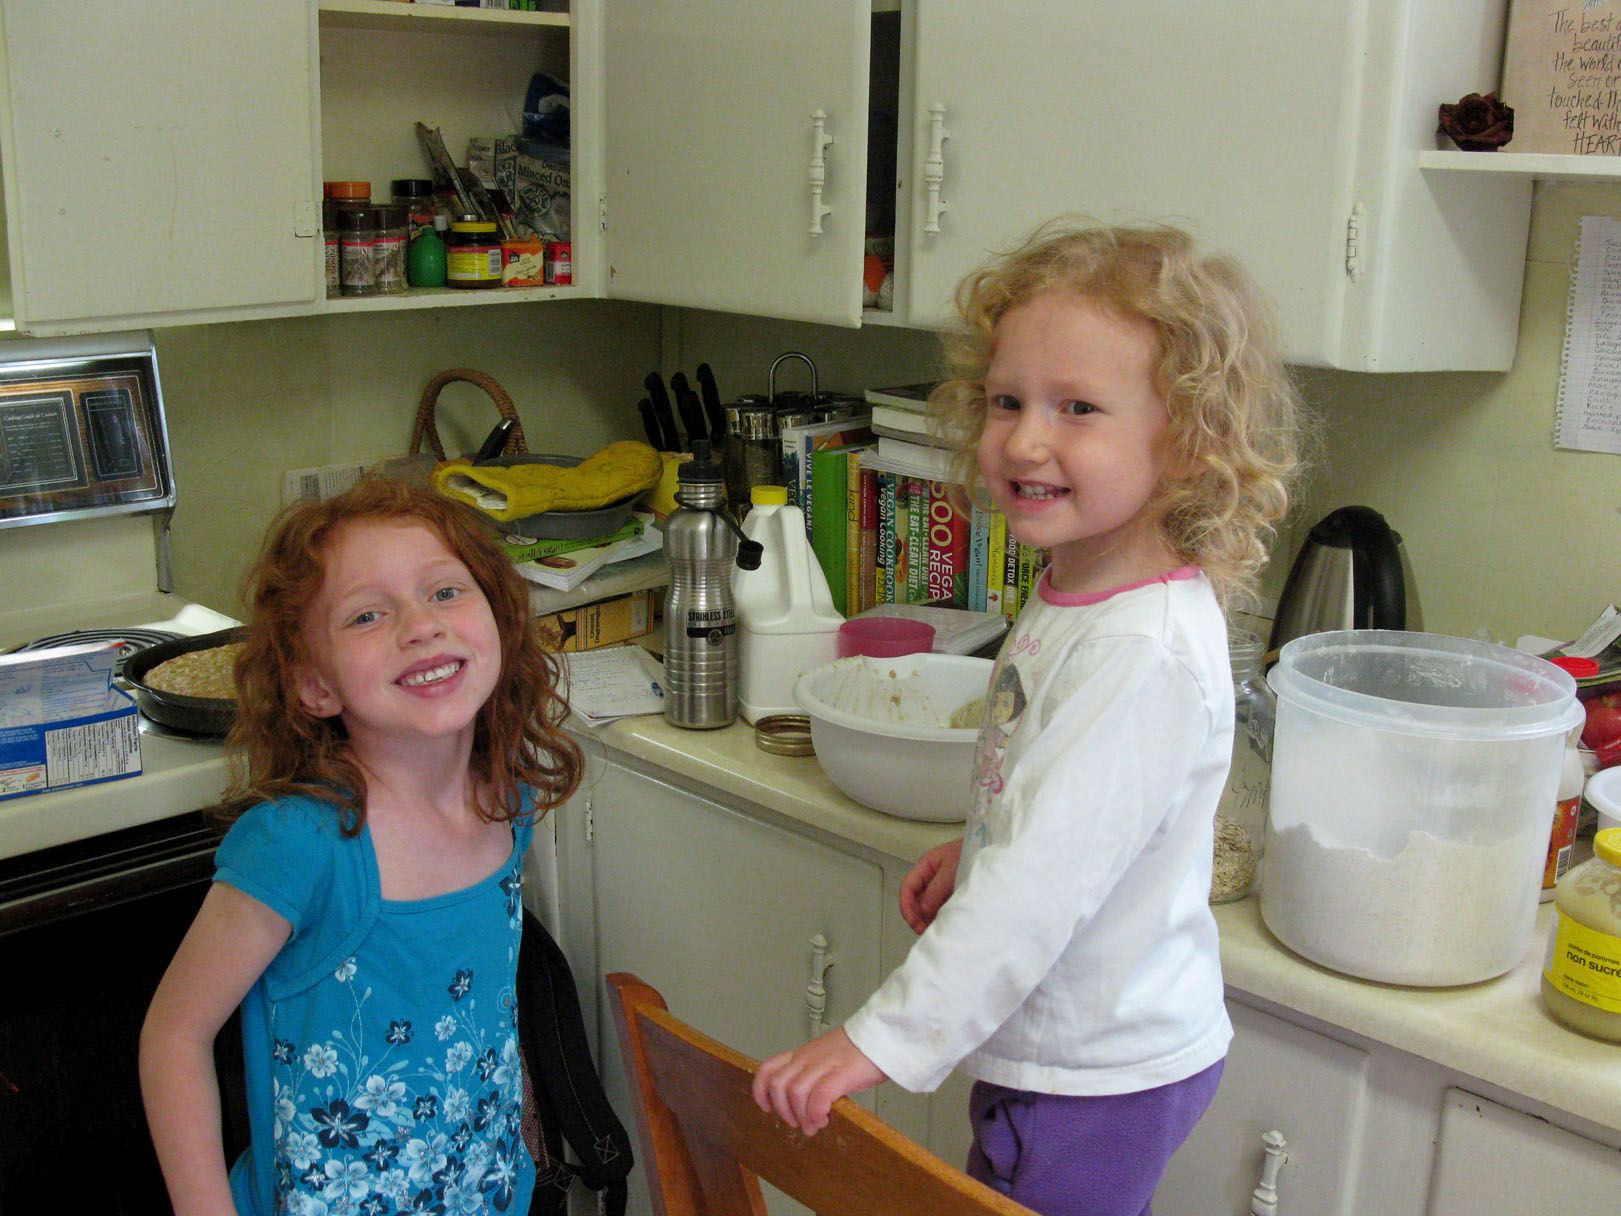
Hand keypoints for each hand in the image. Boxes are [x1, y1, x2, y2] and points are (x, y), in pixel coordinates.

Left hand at [750, 1028, 885, 1135]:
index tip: (767, 1108)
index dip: (761, 1091)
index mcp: (803, 1054)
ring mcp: (823, 1064)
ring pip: (794, 1092)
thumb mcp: (828, 1056)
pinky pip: (818, 1097)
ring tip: (814, 1125)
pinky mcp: (841, 1073)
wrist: (884, 1034)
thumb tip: (810, 1102)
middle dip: (782, 1110)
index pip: (768, 1068)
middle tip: (797, 1123)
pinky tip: (824, 1120)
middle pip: (777, 1085)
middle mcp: (808, 1058)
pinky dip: (816, 1114)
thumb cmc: (861, 1050)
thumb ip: (816, 1073)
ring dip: (800, 1116)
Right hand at [899, 838, 961, 933]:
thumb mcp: (951, 870)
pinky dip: (937, 915)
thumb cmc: (970, 853)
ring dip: (926, 917)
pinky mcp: (949, 892)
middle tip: (922, 930)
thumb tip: (923, 910)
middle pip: (914, 898)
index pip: (907, 887)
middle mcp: (929, 876)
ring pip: (925, 904)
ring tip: (932, 929)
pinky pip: (938, 906)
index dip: (906, 906)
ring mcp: (939, 885)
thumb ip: (936, 890)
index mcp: (925, 866)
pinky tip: (942, 923)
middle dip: (915, 915)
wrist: (990, 851)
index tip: (913, 922)